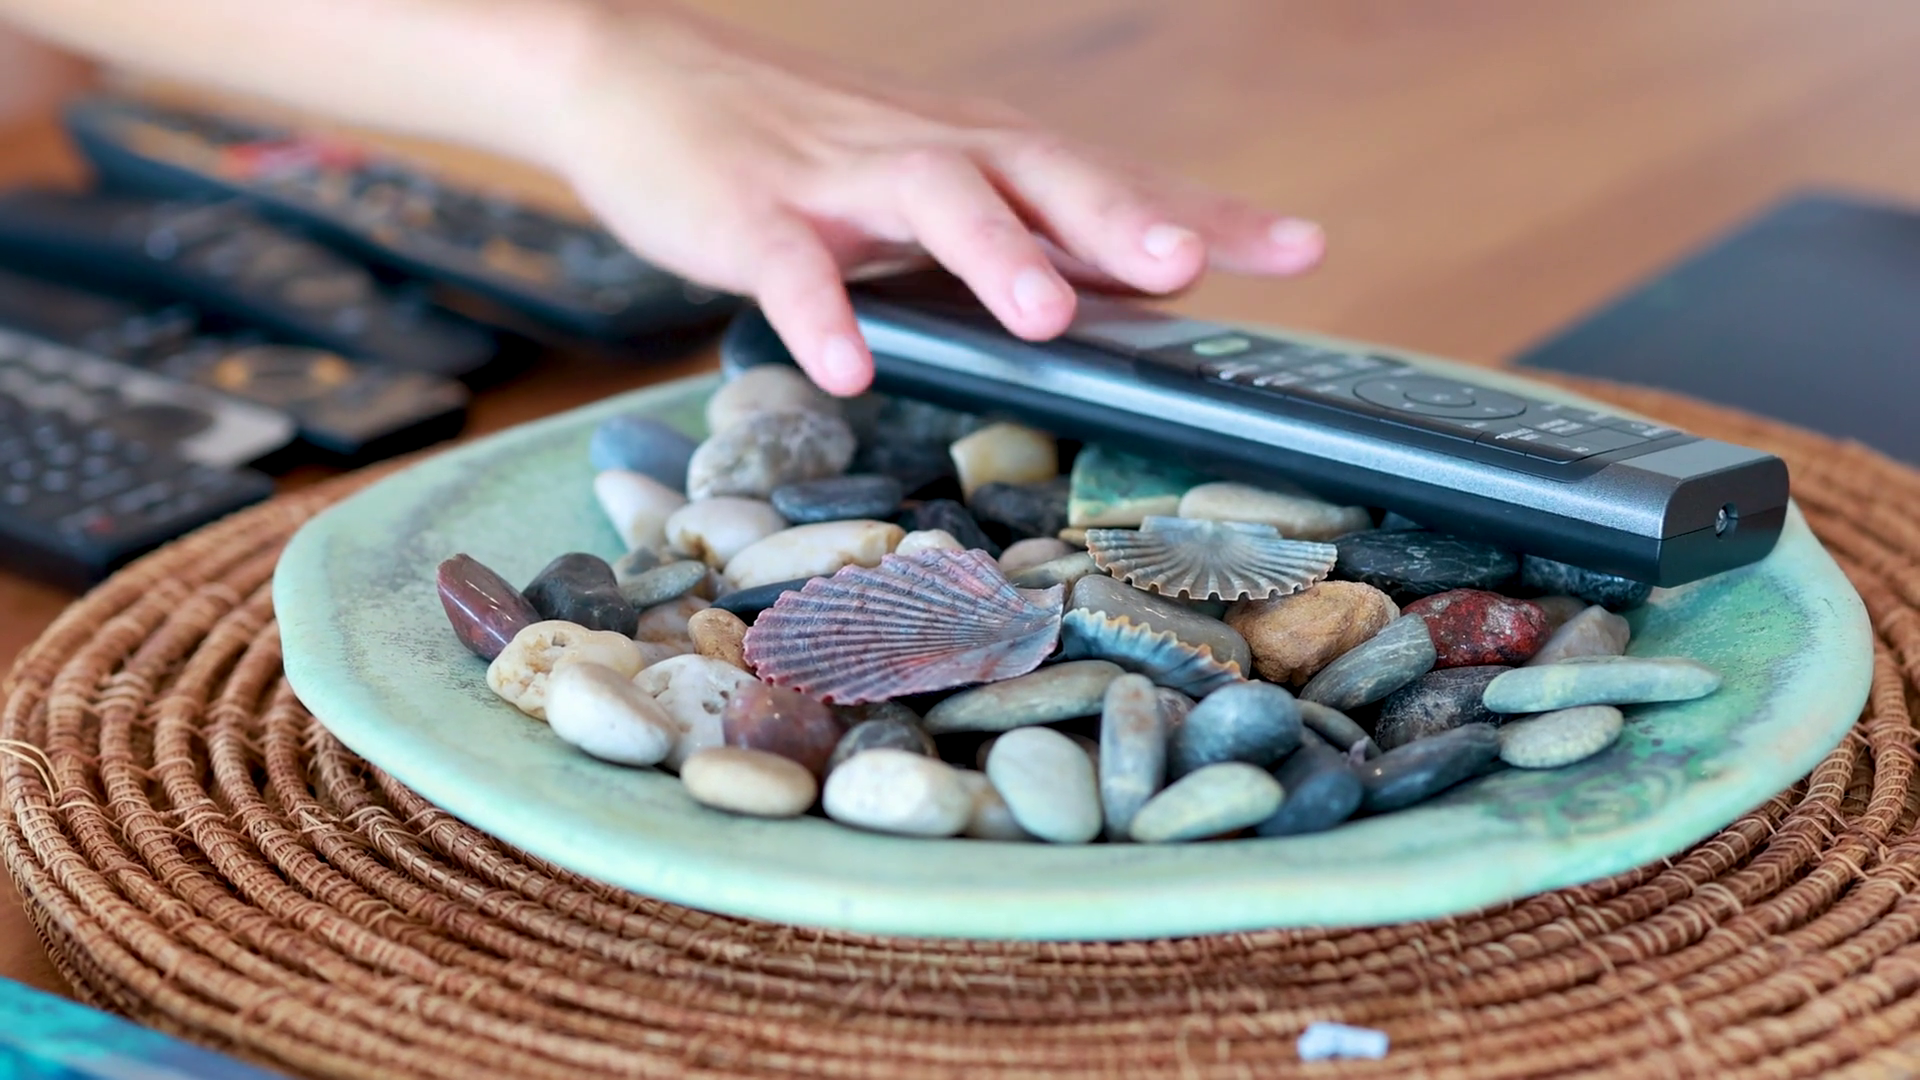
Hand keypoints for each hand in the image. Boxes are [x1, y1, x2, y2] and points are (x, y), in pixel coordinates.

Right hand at [545, 4, 1324, 395]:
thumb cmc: (799, 143)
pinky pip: (791, 266)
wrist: (638, 74)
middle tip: (1188, 267)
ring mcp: (840, 180)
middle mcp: (928, 152)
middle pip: (1040, 172)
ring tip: (1047, 318)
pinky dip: (822, 313)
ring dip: (994, 253)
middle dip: (1119, 220)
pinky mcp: (752, 212)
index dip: (1205, 213)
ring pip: (933, 200)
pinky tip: (851, 369)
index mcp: (979, 151)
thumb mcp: (929, 173)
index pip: (1109, 180)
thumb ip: (1028, 224)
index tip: (1301, 249)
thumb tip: (1143, 276)